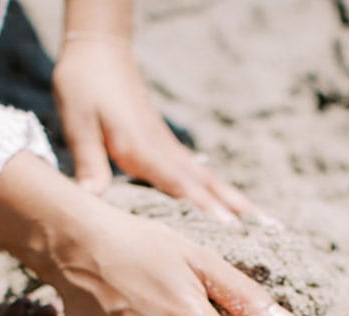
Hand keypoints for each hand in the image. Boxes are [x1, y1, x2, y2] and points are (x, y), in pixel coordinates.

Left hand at [52, 38, 252, 220]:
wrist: (99, 51)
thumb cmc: (84, 84)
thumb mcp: (78, 123)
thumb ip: (89, 161)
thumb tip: (91, 198)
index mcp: (142, 147)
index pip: (179, 183)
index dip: (204, 206)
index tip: (229, 227)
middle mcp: (162, 150)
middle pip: (205, 185)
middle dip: (236, 210)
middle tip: (270, 232)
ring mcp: (168, 148)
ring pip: (208, 180)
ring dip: (236, 201)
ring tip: (267, 223)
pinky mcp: (166, 146)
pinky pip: (199, 174)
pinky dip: (219, 191)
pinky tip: (234, 204)